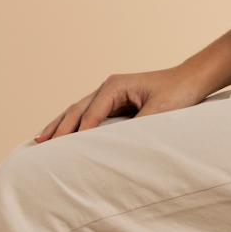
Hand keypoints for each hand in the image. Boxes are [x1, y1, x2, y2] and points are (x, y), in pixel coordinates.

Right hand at [34, 66, 208, 141]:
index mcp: (115, 86)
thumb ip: (138, 126)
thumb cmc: (177, 93)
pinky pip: (88, 114)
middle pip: (76, 110)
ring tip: (40, 139)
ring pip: (78, 110)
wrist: (190, 80)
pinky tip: (63, 133)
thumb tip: (119, 144)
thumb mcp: (159, 112)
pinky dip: (74, 124)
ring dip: (60, 125)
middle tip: (42, 146)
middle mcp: (108, 87)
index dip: (80, 133)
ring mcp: (109, 93)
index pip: (91, 113)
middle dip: (59, 128)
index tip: (68, 151)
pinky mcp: (114, 101)